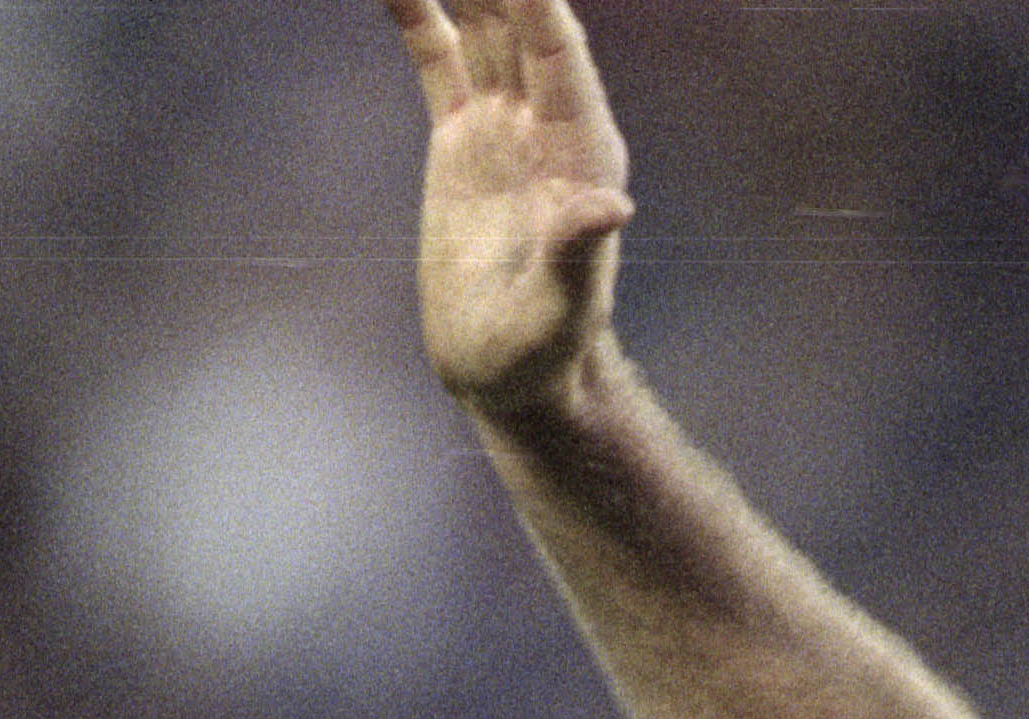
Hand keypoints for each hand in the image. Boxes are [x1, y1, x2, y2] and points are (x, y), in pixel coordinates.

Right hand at [384, 0, 633, 420]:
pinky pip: (438, 57)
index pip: (559, 52)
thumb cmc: (543, 352)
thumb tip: (611, 206)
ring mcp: (504, 122)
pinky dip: (418, 13)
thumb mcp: (559, 312)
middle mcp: (548, 121)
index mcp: (582, 151)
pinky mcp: (461, 136)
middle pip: (520, 20)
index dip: (536, 1)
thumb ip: (579, 255)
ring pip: (483, 22)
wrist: (505, 370)